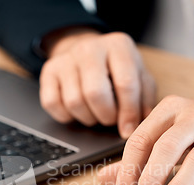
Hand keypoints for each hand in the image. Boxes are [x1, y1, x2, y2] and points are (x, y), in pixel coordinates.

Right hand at [39, 29, 155, 137]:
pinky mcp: (48, 72)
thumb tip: (140, 124)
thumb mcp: (139, 75)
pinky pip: (52, 104)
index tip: (127, 130)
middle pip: (95, 93)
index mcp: (118, 46)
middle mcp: (89, 48)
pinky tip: (77, 111)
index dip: (128, 113)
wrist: (86, 51)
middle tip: (110, 119)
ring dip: (87, 117)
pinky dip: (66, 116)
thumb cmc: (116, 69)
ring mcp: (66, 59)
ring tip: (95, 113)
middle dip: (105, 116)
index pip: (125, 83)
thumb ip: (145, 98)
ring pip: (74, 102)